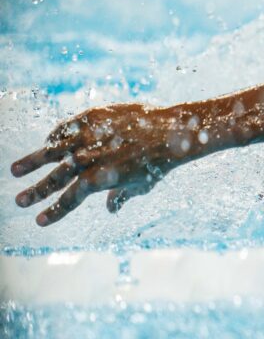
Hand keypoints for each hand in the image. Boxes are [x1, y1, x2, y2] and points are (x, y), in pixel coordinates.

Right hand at [11, 103, 181, 225]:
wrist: (172, 131)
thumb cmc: (158, 162)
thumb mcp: (140, 185)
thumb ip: (120, 197)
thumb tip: (110, 209)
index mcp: (98, 180)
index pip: (69, 200)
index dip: (54, 211)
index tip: (39, 221)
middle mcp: (89, 159)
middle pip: (55, 179)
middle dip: (36, 192)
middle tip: (18, 201)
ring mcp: (89, 137)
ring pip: (52, 151)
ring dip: (32, 162)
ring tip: (15, 170)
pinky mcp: (93, 117)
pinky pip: (68, 127)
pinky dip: (56, 135)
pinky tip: (48, 140)